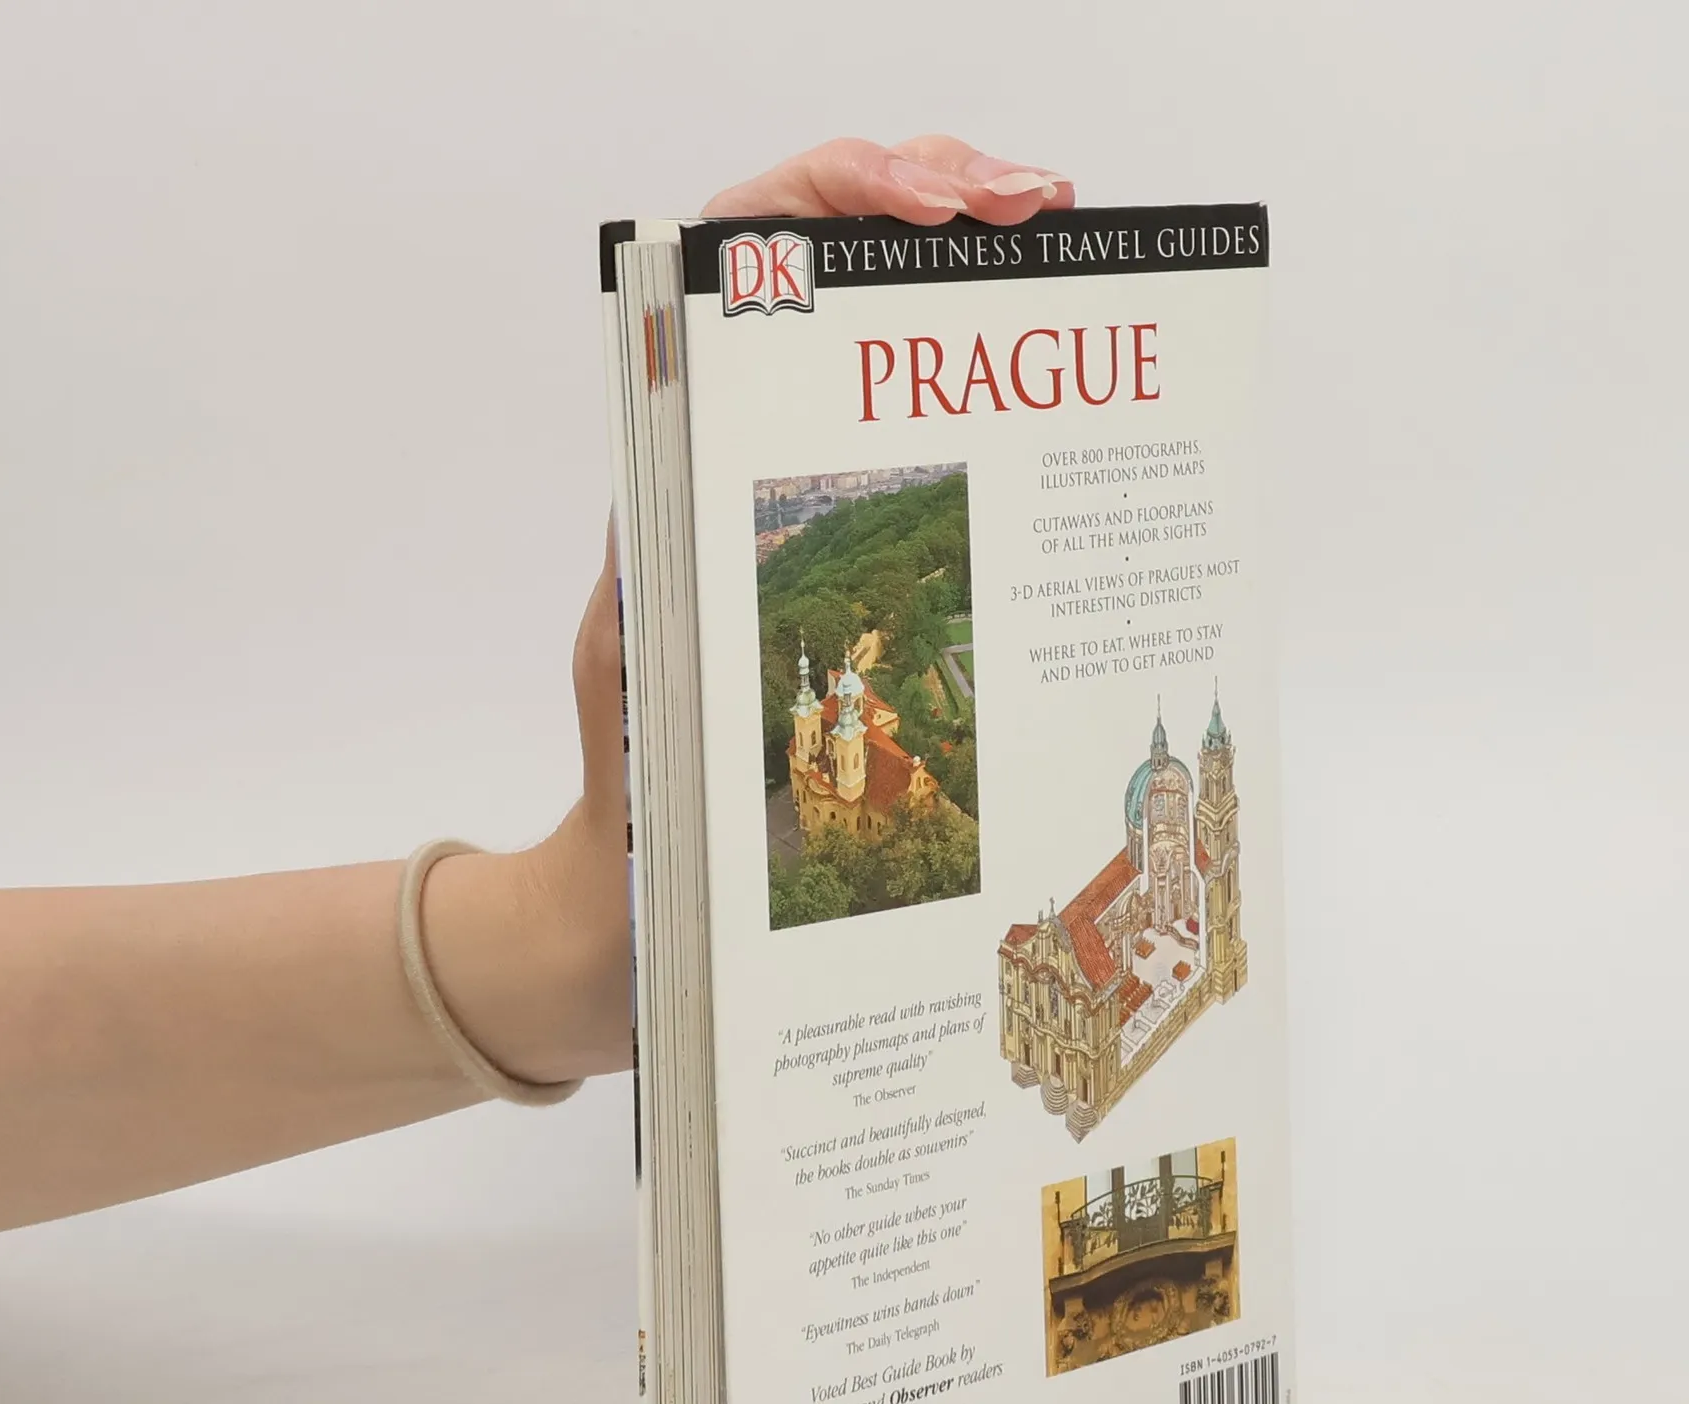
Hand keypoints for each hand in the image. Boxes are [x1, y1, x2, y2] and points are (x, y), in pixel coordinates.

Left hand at [468, 139, 1073, 1084]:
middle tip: (1039, 205)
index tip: (940, 206)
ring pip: (890, 361)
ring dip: (974, 298)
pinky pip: (928, 479)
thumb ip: (662, 561)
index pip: (742, 264)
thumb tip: (692, 431)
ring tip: (1061, 261)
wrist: (631, 917)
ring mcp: (802, 528)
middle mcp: (740, 475)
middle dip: (937, 209)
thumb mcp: (635, 663)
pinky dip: (994, 425)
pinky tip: (1063, 422)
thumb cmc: (625, 807)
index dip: (839, 201)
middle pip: (836, 282)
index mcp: (679, 469)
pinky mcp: (849, 594)